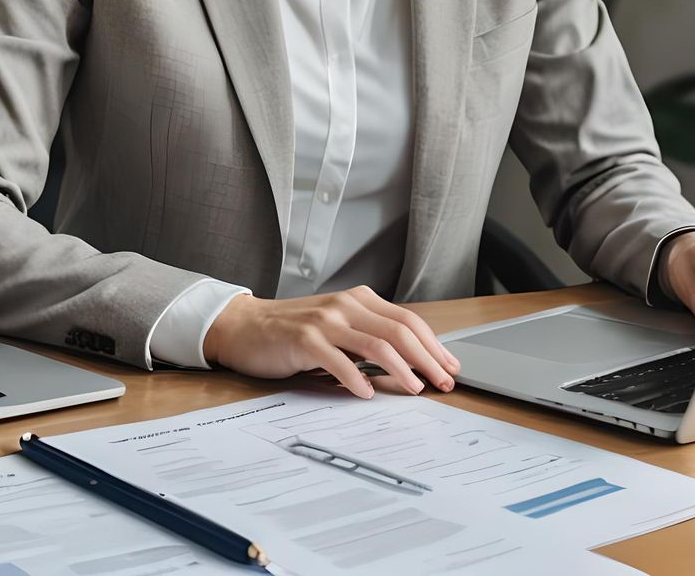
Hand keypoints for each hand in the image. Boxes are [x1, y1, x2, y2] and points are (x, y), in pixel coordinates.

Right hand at [200, 286, 460, 398]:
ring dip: (402, 369)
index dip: (434, 345)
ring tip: (415, 389)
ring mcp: (325, 321)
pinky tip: (366, 394)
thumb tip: (410, 365)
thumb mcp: (336, 327)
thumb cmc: (292, 331)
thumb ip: (367, 337)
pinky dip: (357, 379)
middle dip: (428, 359)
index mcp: (358, 300)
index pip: (408, 321)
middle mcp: (345, 305)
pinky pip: (339, 360)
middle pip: (400, 331)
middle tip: (443, 382)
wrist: (245, 327)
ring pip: (377, 343)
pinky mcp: (304, 340)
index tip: (450, 367)